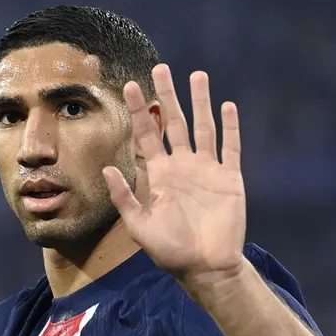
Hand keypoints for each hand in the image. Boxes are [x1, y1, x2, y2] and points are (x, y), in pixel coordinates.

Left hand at [103, 65, 245, 281]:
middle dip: (168, 96)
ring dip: (200, 102)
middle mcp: (182, 166)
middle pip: (174, 122)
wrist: (205, 268)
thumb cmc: (170, 251)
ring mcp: (207, 170)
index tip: (131, 86)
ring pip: (203, 127)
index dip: (140, 111)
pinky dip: (230, 127)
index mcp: (160, 175)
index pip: (147, 135)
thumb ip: (124, 197)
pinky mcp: (229, 178)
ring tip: (197, 75)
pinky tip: (227, 106)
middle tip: (161, 67)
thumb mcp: (139, 225)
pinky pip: (230, 147)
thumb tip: (105, 169)